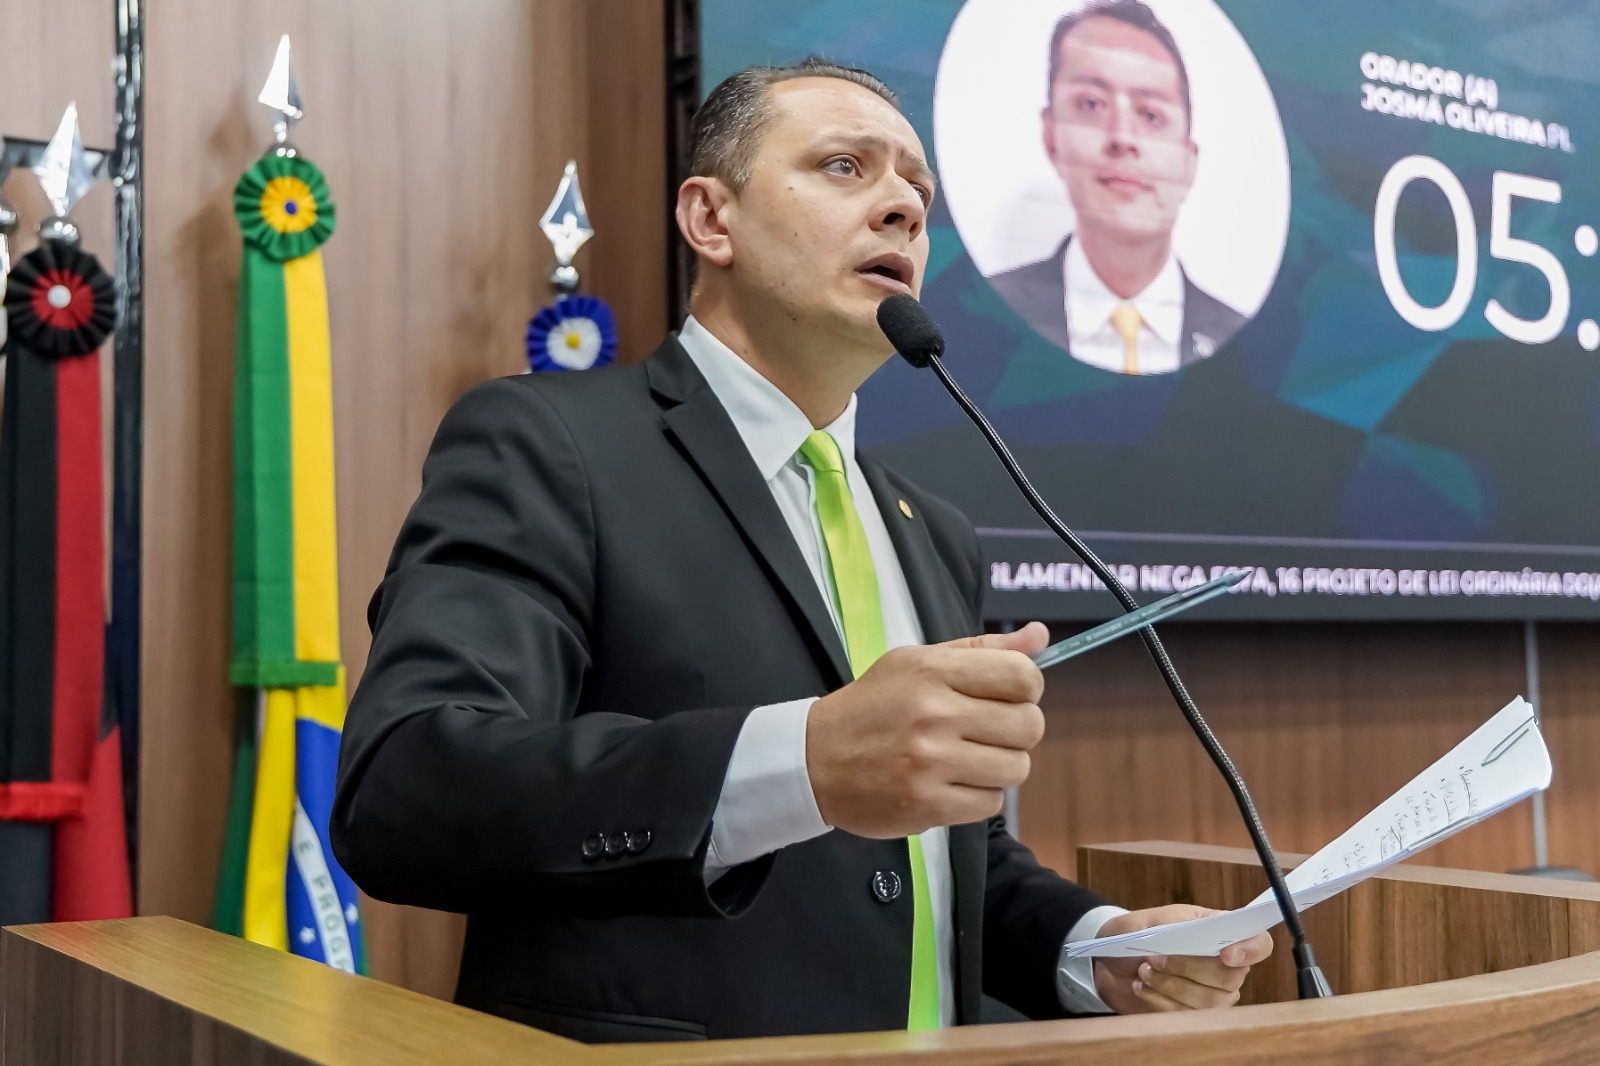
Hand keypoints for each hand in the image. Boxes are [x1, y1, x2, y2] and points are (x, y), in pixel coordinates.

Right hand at [806, 622, 1048, 838]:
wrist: (814, 760)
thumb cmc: (872, 707)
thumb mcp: (917, 662)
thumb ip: (980, 650)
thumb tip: (1039, 635)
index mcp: (933, 671)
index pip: (1022, 677)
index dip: (1027, 689)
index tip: (1007, 697)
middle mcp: (935, 714)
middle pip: (1029, 726)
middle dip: (1017, 731)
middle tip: (987, 732)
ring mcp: (932, 762)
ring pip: (1016, 768)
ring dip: (1000, 767)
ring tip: (968, 759)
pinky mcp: (928, 805)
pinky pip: (991, 804)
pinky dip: (979, 796)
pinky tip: (952, 783)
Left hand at [1091, 905, 1273, 1013]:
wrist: (1110, 962)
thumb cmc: (1136, 935)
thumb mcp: (1152, 921)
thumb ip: (1178, 927)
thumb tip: (1202, 937)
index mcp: (1220, 932)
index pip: (1259, 944)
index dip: (1250, 950)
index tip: (1226, 955)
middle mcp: (1225, 966)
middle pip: (1230, 978)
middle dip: (1188, 968)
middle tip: (1155, 958)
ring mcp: (1213, 994)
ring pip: (1208, 1002)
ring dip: (1169, 985)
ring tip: (1143, 970)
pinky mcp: (1194, 1015)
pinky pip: (1186, 1017)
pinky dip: (1159, 1001)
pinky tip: (1142, 986)